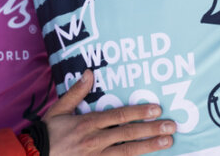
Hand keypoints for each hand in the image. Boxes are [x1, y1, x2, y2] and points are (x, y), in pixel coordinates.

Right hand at [43, 71, 175, 155]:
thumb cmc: (48, 132)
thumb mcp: (59, 109)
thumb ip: (76, 92)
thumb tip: (89, 72)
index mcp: (87, 123)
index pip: (118, 116)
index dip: (139, 113)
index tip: (156, 109)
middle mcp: (94, 140)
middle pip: (128, 135)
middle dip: (151, 130)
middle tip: (171, 127)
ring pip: (127, 152)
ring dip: (149, 147)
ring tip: (167, 142)